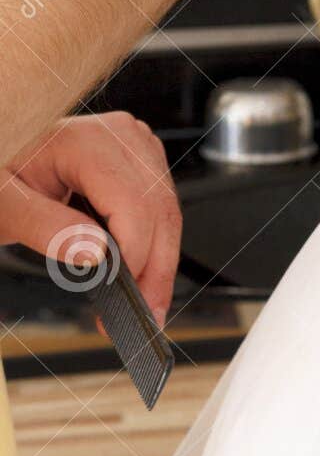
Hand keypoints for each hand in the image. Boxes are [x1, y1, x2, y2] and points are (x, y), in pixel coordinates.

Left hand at [0, 113, 180, 327]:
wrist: (5, 157)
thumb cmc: (2, 178)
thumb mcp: (6, 206)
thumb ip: (45, 228)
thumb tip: (96, 253)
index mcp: (86, 141)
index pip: (132, 203)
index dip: (135, 256)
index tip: (126, 301)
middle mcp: (120, 136)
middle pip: (159, 209)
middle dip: (156, 270)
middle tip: (147, 319)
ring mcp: (136, 145)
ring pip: (167, 210)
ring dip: (160, 262)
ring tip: (144, 305)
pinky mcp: (142, 159)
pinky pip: (161, 206)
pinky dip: (155, 244)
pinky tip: (141, 275)